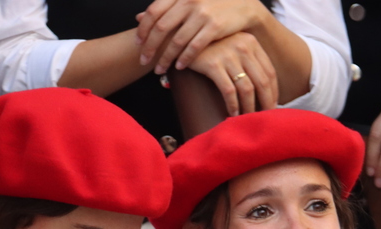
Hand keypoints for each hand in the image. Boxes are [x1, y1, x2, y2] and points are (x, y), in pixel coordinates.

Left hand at [136, 0, 267, 73]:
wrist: (243, 4)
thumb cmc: (210, 4)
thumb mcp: (187, 1)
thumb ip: (166, 9)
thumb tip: (138, 18)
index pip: (153, 11)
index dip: (143, 29)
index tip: (137, 43)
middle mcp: (189, 1)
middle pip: (161, 28)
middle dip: (150, 47)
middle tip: (143, 61)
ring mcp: (202, 13)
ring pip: (176, 40)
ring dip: (165, 58)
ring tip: (159, 69)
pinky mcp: (214, 26)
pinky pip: (194, 47)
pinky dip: (185, 59)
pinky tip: (179, 68)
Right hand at [188, 32, 276, 115]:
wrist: (182, 37)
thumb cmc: (210, 48)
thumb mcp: (232, 46)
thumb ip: (246, 60)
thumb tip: (262, 87)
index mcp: (251, 43)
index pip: (270, 72)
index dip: (273, 93)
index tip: (272, 107)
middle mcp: (243, 47)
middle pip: (262, 82)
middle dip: (265, 103)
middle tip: (265, 118)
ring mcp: (228, 55)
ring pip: (246, 88)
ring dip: (249, 108)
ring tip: (247, 119)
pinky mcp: (213, 64)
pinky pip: (228, 90)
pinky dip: (233, 105)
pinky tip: (232, 114)